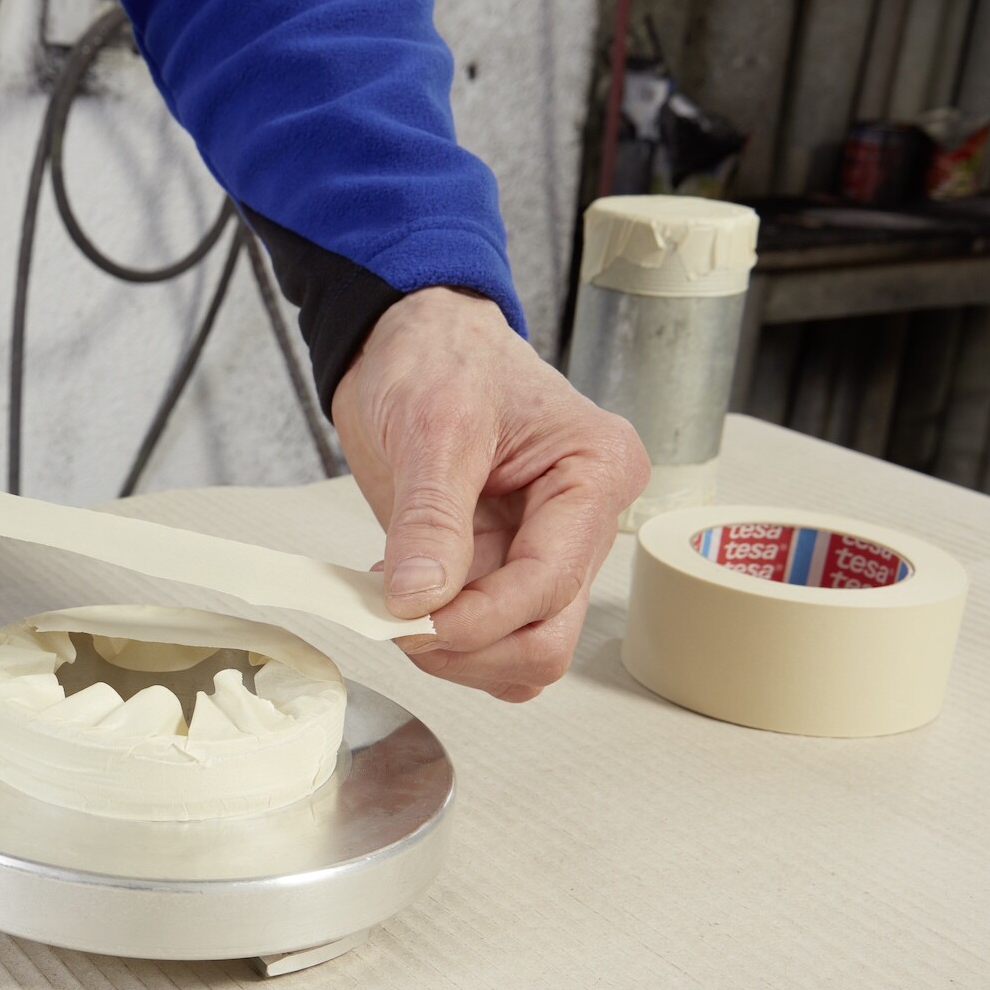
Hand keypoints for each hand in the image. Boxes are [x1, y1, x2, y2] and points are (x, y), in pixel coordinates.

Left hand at [334, 287, 648, 700]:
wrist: (408, 337)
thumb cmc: (439, 355)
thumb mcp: (432, 425)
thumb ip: (430, 519)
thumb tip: (420, 601)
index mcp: (596, 473)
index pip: (550, 583)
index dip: (481, 620)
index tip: (412, 622)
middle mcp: (582, 522)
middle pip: (547, 636)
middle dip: (472, 646)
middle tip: (398, 623)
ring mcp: (542, 551)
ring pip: (521, 652)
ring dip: (457, 652)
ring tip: (394, 604)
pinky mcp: (501, 568)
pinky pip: (490, 638)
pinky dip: (446, 641)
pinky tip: (406, 598)